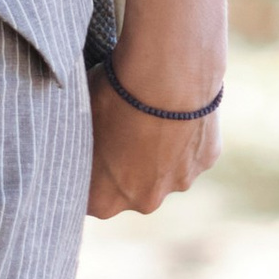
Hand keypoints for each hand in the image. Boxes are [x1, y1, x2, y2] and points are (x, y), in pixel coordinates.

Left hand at [87, 50, 222, 217]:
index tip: (88, 148)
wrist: (166, 78)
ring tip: (150, 112)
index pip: (88, 197)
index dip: (88, 171)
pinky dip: (183, 133)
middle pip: (129, 188)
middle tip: (120, 126)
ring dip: (157, 149)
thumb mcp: (79, 120)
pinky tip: (175, 107)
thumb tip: (73, 140)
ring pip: (164, 169)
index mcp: (104, 200)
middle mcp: (144, 201)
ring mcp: (179, 182)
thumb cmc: (112, 98)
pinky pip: (190, 150)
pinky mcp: (206, 160)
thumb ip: (78, 145)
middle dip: (124, 164)